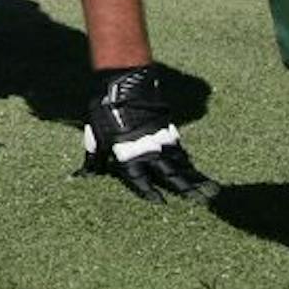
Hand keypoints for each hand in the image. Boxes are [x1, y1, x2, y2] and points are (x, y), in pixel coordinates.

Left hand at [77, 64, 219, 202]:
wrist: (125, 84)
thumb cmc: (106, 110)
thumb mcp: (97, 135)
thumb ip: (94, 159)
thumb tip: (78, 177)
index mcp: (129, 155)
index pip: (141, 180)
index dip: (150, 192)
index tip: (161, 204)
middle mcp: (149, 150)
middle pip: (172, 175)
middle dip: (187, 189)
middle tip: (203, 201)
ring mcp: (162, 140)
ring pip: (182, 163)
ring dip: (196, 177)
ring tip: (210, 190)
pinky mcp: (170, 129)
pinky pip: (182, 149)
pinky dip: (188, 160)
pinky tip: (196, 168)